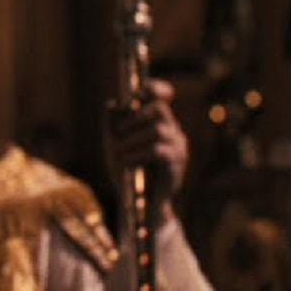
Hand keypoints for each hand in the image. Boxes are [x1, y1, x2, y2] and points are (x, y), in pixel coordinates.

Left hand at [105, 78, 188, 222]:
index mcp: (158, 122)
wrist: (139, 203)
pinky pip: (157, 150)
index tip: (138, 92)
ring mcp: (178, 147)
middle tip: (115, 134)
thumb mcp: (114, 142)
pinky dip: (136, 154)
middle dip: (133, 119)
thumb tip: (112, 104)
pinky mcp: (176, 164)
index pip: (161, 96)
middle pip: (159, 109)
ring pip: (157, 130)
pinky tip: (124, 162)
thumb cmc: (127, 169)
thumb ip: (113, 123)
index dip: (153, 88)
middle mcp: (172, 131)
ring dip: (131, 139)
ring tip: (116, 152)